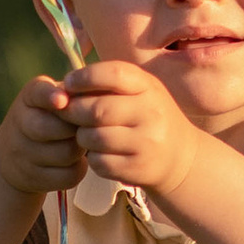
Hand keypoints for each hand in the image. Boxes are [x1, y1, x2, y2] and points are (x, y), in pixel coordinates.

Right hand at [0, 71, 88, 199]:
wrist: (12, 156)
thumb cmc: (48, 118)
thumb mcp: (52, 99)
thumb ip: (74, 94)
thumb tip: (100, 100)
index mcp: (29, 97)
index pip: (38, 93)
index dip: (50, 96)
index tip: (63, 101)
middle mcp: (20, 123)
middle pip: (58, 127)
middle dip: (79, 128)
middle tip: (87, 127)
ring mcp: (24, 152)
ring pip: (67, 153)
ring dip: (81, 149)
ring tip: (79, 143)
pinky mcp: (33, 178)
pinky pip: (68, 175)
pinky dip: (78, 169)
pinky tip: (74, 162)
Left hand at [61, 59, 198, 197]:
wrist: (180, 157)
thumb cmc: (149, 117)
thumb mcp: (139, 92)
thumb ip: (107, 85)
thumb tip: (62, 88)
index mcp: (149, 87)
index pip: (114, 74)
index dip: (85, 77)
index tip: (68, 83)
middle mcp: (151, 113)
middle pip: (97, 110)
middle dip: (74, 111)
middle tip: (68, 113)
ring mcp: (147, 143)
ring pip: (94, 138)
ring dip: (81, 136)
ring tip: (86, 134)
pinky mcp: (138, 168)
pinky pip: (99, 162)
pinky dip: (92, 158)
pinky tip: (100, 153)